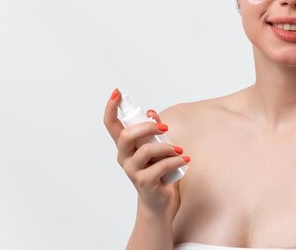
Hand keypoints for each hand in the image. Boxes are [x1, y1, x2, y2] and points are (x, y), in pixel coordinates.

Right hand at [103, 88, 188, 215]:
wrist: (159, 201)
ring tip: (180, 150)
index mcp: (125, 146)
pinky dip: (176, 161)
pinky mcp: (145, 182)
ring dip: (167, 147)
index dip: (111, 108)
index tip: (116, 92)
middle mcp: (124, 157)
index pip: (111, 124)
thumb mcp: (156, 147)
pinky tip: (184, 160)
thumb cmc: (157, 171)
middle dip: (147, 127)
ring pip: (146, 150)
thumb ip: (154, 130)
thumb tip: (152, 113)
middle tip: (165, 128)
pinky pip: (161, 167)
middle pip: (127, 135)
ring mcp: (132, 171)